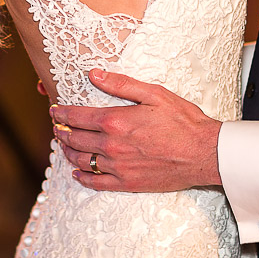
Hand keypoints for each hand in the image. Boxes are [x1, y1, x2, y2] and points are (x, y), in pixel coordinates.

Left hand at [49, 69, 221, 191]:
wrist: (203, 153)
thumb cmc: (183, 121)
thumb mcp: (154, 93)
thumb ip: (121, 84)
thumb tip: (94, 74)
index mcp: (116, 121)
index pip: (78, 117)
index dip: (62, 113)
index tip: (55, 111)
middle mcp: (112, 146)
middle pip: (76, 139)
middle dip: (62, 131)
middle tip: (57, 126)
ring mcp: (118, 167)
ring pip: (82, 160)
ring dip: (68, 152)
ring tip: (63, 145)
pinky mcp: (127, 183)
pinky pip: (97, 183)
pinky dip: (83, 178)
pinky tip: (77, 173)